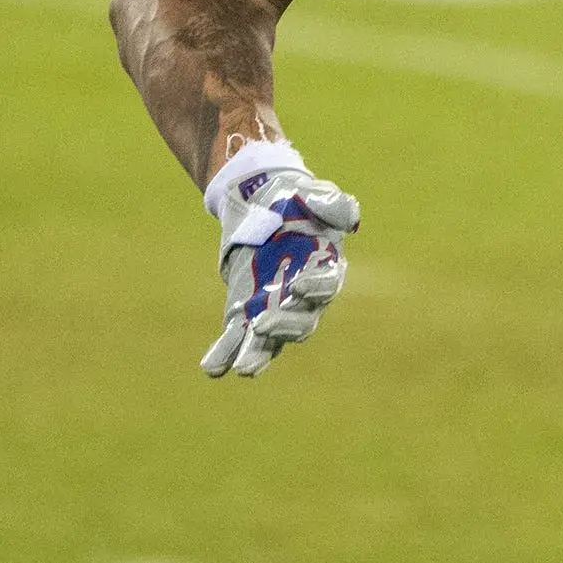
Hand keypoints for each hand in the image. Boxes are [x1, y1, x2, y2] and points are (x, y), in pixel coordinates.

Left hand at [202, 161, 361, 378]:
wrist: (263, 202)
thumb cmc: (295, 200)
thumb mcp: (314, 193)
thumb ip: (333, 203)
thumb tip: (349, 216)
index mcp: (324, 269)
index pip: (327, 287)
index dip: (316, 288)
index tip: (300, 285)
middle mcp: (301, 297)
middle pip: (301, 323)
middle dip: (283, 327)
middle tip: (263, 325)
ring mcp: (273, 306)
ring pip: (270, 340)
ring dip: (257, 354)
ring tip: (243, 369)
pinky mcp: (245, 309)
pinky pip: (237, 336)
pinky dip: (225, 353)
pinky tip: (212, 369)